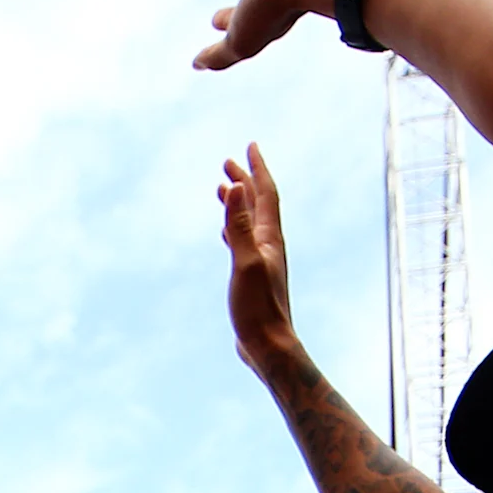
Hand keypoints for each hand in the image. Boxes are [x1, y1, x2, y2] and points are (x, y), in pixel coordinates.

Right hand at [217, 146, 296, 367]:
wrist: (269, 346)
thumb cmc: (258, 308)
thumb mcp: (245, 262)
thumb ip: (239, 225)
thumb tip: (238, 187)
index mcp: (269, 238)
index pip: (265, 194)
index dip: (257, 169)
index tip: (249, 146)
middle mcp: (269, 246)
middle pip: (258, 204)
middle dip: (245, 180)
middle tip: (228, 162)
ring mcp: (262, 261)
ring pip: (249, 222)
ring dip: (238, 204)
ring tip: (224, 190)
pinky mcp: (253, 278)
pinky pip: (242, 243)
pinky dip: (233, 230)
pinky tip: (224, 233)